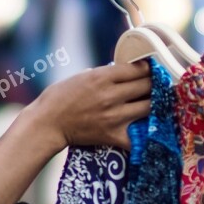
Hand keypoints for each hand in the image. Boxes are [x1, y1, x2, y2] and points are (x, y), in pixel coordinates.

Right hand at [29, 62, 150, 150]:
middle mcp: (111, 95)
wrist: (47, 123)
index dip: (148, 68)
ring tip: (152, 102)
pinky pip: (138, 136)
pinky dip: (145, 133)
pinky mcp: (113, 134)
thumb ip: (105, 74)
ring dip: (153, 103)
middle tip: (155, 85)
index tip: (150, 69)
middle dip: (153, 83)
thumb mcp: (82, 76)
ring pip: (149, 106)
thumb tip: (126, 72)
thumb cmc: (60, 97)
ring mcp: (114, 116)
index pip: (138, 69)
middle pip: (147, 86)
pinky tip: (148, 128)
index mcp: (102, 77)